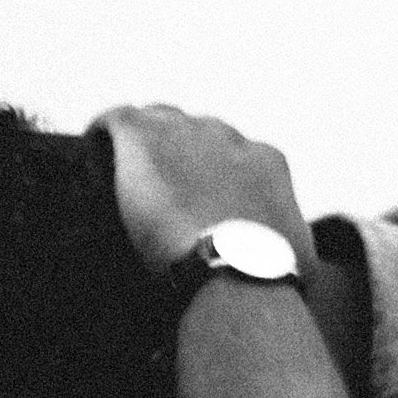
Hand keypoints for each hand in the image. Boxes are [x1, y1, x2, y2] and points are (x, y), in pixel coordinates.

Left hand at [92, 105, 312, 286]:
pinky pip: (117, 121)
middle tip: (159, 188)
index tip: (197, 198)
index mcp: (266, 161)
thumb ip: (293, 249)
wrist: (235, 267)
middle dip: (178, 154)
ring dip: (143, 144)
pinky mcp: (144, 137)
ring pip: (156, 121)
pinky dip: (105, 134)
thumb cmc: (269, 276)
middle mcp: (228, 138)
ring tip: (121, 169)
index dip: (212, 174)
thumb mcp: (298, 258)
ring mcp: (185, 134)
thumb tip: (303, 267)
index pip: (234, 153)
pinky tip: (93, 148)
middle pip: (195, 132)